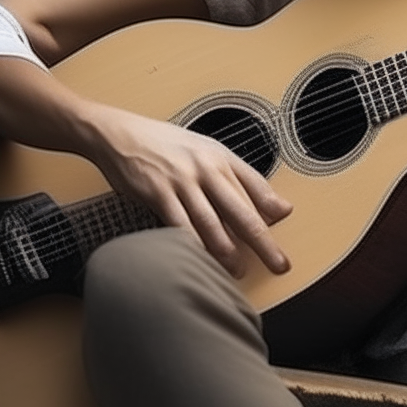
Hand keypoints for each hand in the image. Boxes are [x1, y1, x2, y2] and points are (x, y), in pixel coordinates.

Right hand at [81, 104, 291, 277]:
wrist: (120, 134)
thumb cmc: (165, 145)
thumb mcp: (205, 151)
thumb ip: (236, 176)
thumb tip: (271, 204)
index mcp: (221, 157)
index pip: (257, 185)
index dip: (273, 208)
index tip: (285, 225)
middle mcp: (207, 168)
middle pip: (243, 211)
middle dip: (263, 242)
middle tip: (279, 264)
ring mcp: (183, 181)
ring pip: (213, 224)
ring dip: (228, 253)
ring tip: (239, 272)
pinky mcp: (158, 194)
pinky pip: (180, 227)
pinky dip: (193, 247)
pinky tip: (201, 262)